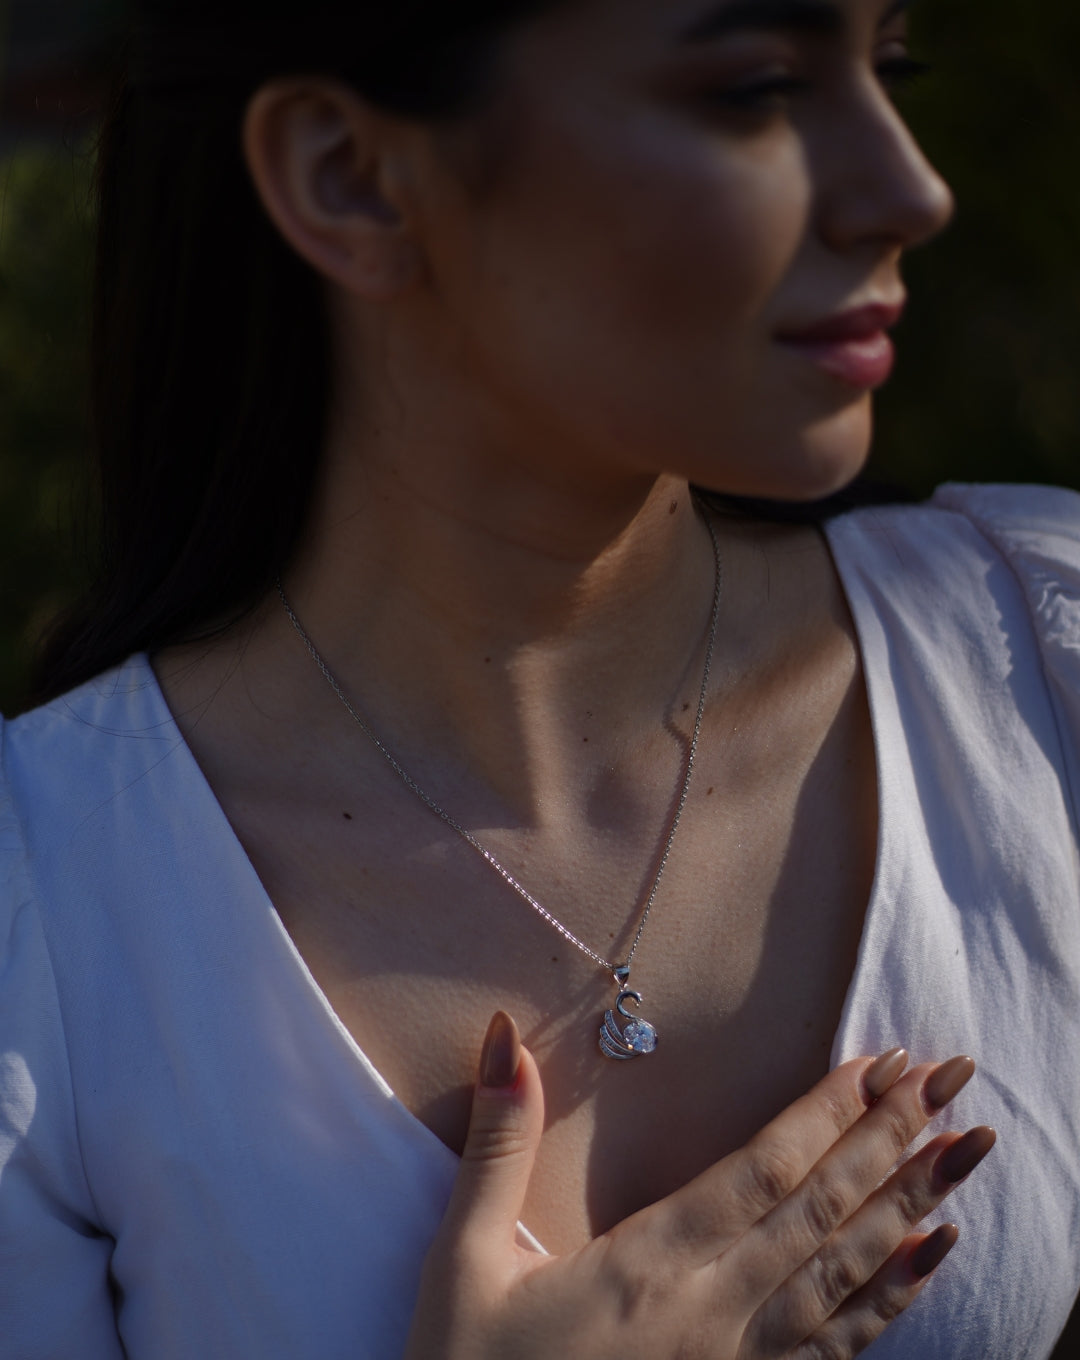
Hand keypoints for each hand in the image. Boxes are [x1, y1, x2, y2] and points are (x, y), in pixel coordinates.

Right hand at [405, 1013, 993, 1359]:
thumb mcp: (462, 1261)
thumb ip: (497, 1148)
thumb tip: (508, 1041)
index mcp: (649, 1264)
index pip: (762, 1171)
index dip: (827, 1112)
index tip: (882, 1060)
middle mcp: (713, 1308)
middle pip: (824, 1210)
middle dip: (892, 1136)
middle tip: (951, 1077)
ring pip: (848, 1272)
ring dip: (912, 1203)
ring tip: (966, 1149)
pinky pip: (839, 1346)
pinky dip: (895, 1297)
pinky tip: (930, 1256)